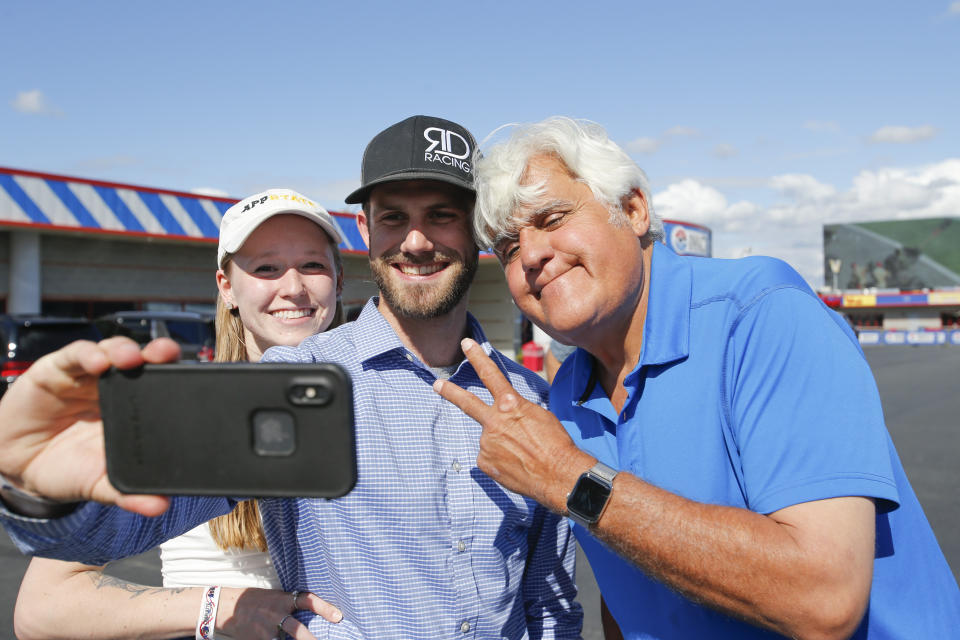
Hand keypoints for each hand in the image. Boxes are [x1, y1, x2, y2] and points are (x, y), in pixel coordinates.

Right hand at [0, 336, 179, 515]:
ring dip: (124, 350)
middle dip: (159, 353)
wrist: (20, 468)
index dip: (180, 377)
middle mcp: (116, 385)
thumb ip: (128, 493)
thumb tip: (160, 505)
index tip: (196, 377)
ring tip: (131, 358)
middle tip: (168, 354)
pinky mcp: (56, 370)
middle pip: (144, 360)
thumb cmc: (69, 467)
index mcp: (136, 408)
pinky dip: (88, 354)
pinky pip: (76, 355)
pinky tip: (97, 362)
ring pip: (113, 350)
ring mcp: (87, 375)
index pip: (163, 385)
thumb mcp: (100, 483)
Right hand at [219, 588, 342, 639]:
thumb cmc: (258, 601)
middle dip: (310, 638)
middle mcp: (276, 614)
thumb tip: (316, 611)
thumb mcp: (277, 597)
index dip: (324, 607)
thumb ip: (293, 604)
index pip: (308, 600)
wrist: (230, 608)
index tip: (338, 616)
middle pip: (297, 628)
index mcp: (284, 599)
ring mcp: (267, 629)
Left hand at [433, 338, 593, 512]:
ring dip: (502, 444)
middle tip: (437, 384)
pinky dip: (500, 460)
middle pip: (467, 403)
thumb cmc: (555, 443)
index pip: (490, 374)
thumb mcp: (540, 415)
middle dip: (450, 392)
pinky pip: (489, 457)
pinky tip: (515, 465)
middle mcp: (493, 421)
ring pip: (489, 439)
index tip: (466, 344)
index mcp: (510, 404)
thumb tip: (508, 417)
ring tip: (522, 455)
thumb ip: (517, 411)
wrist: (558, 475)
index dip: (477, 357)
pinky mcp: (484, 462)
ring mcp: (486, 443)